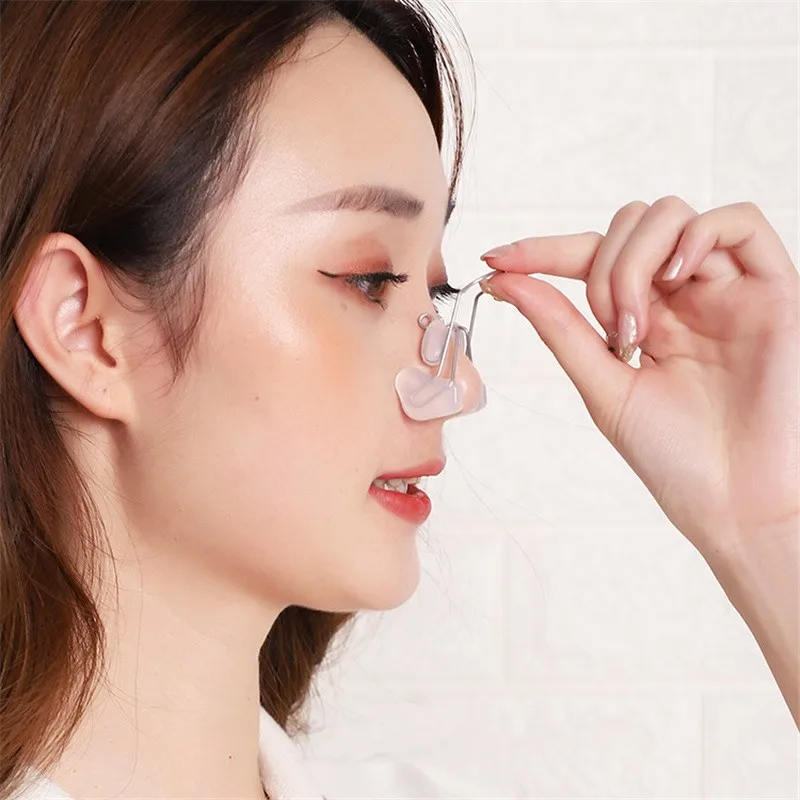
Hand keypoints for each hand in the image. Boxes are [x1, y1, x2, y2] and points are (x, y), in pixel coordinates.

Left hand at [479, 197, 798, 562]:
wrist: (734, 502)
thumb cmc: (674, 456)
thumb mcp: (603, 385)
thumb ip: (560, 328)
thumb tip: (506, 281)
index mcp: (645, 317)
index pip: (589, 258)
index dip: (542, 251)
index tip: (495, 259)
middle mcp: (683, 296)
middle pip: (629, 225)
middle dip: (600, 267)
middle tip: (610, 331)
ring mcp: (727, 289)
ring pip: (671, 215)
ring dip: (635, 260)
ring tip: (638, 325)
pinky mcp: (774, 289)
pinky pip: (740, 221)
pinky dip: (697, 234)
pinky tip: (676, 278)